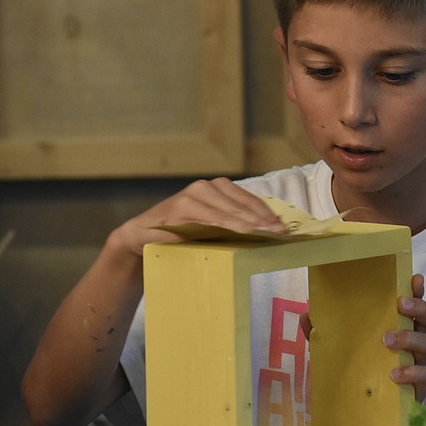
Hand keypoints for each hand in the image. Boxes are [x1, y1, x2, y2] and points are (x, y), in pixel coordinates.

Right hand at [112, 178, 286, 257]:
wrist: (141, 238)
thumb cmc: (182, 234)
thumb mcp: (210, 226)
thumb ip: (232, 223)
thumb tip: (269, 232)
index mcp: (217, 188)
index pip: (249, 201)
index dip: (268, 215)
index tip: (285, 228)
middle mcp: (206, 187)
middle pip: (242, 206)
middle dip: (263, 221)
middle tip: (280, 233)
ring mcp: (192, 195)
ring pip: (227, 213)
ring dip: (249, 225)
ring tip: (266, 235)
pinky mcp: (180, 208)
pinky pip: (209, 220)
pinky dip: (226, 227)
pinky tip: (240, 234)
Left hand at [298, 274, 425, 401]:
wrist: (367, 410)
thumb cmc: (360, 368)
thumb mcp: (339, 348)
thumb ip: (325, 332)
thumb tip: (306, 315)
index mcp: (399, 325)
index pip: (413, 303)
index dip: (417, 290)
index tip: (415, 279)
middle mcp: (414, 340)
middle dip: (418, 308)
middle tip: (401, 305)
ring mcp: (419, 361)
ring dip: (410, 338)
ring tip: (387, 340)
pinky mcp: (420, 385)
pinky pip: (425, 374)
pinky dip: (412, 372)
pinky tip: (394, 374)